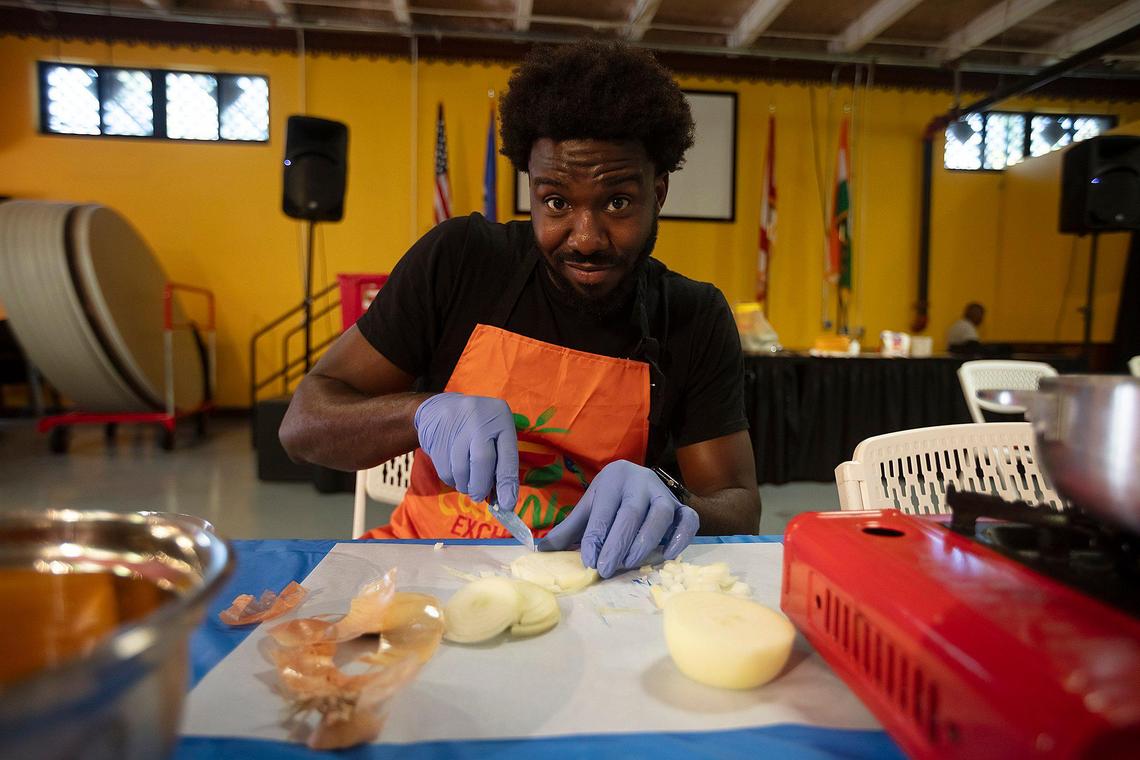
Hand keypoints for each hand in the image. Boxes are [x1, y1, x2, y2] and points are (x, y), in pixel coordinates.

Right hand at [414, 392, 518, 512]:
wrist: (438, 409)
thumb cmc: (476, 427)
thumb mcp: (494, 433)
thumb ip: (500, 461)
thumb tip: (502, 499)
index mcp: (500, 417)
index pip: (507, 454)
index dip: (507, 482)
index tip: (507, 504)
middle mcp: (479, 418)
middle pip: (482, 461)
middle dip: (481, 486)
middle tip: (480, 496)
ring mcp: (456, 426)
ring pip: (462, 469)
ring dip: (465, 485)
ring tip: (468, 482)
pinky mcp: (436, 437)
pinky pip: (446, 471)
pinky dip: (452, 480)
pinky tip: (455, 472)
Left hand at [538, 460, 698, 577]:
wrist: (637, 477)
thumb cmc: (610, 498)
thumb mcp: (588, 507)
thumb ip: (568, 529)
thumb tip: (540, 549)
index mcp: (613, 480)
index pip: (604, 511)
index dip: (597, 537)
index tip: (590, 561)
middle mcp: (641, 482)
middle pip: (631, 513)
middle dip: (618, 543)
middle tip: (606, 569)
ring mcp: (665, 494)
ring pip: (661, 515)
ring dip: (646, 541)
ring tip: (630, 563)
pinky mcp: (683, 506)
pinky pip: (689, 520)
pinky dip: (681, 538)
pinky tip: (667, 556)